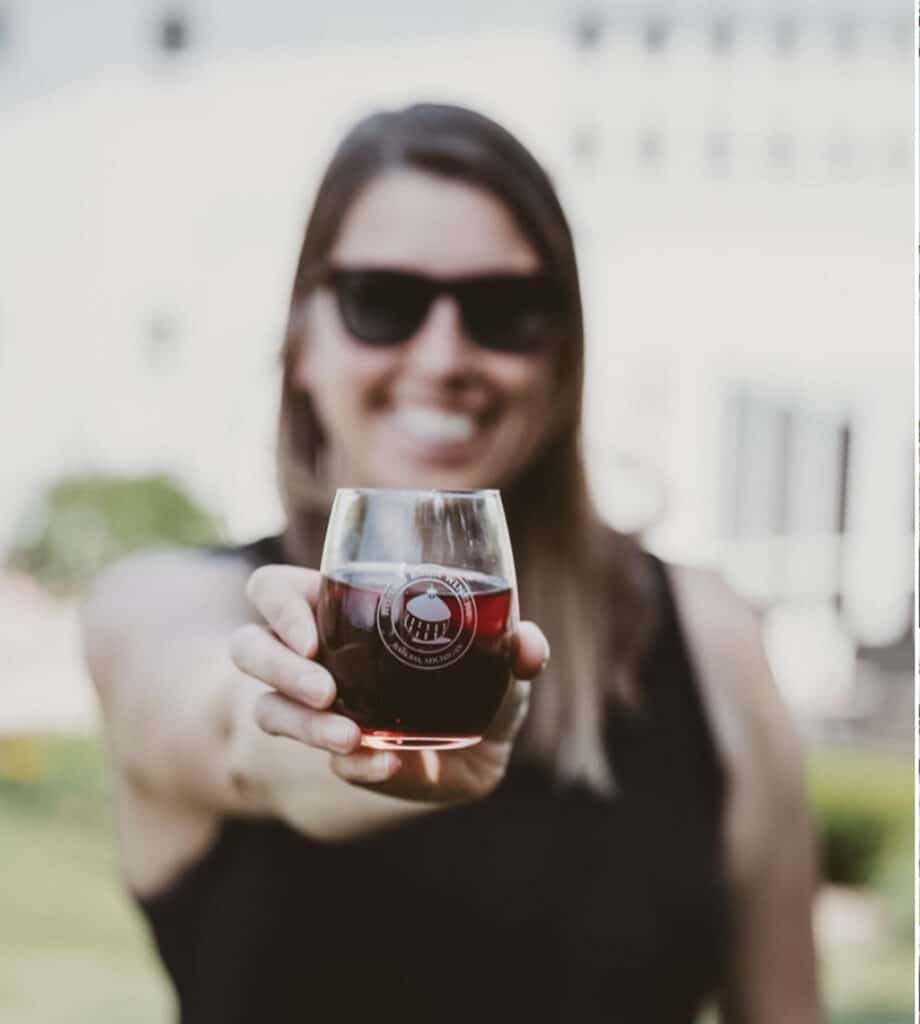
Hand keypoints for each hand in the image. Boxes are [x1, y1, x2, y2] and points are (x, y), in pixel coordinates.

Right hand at [230, 564, 548, 804]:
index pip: (273, 591)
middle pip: (250, 646)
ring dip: (300, 722)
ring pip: (266, 707)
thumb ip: (513, 648)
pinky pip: (321, 758)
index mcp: (337, 610)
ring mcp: (314, 709)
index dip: (277, 606)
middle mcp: (312, 656)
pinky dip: (351, 763)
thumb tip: (527, 644)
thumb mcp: (497, 663)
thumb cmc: (475, 683)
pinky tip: (381, 763)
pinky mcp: (335, 754)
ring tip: (346, 735)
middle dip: (277, 666)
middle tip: (324, 688)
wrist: (470, 753)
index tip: (311, 633)